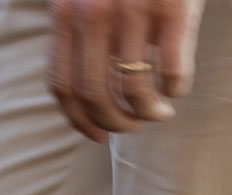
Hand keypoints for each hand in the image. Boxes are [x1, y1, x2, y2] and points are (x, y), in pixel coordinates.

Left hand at [49, 0, 204, 140]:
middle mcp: (94, 15)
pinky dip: (175, 88)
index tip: (97, 135)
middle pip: (95, 95)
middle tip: (132, 127)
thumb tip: (85, 91)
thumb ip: (77, 32)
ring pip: (133, 88)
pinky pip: (171, 68)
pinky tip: (178, 88)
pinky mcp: (173, 6)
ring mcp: (133, 9)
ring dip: (146, 113)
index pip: (62, 87)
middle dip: (114, 122)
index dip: (79, 120)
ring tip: (158, 113)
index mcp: (65, 15)